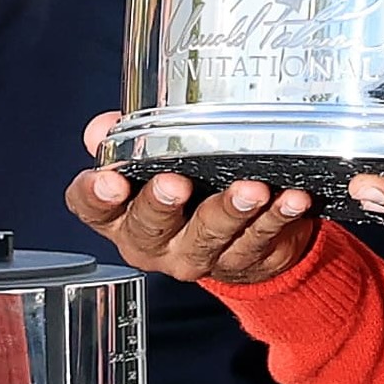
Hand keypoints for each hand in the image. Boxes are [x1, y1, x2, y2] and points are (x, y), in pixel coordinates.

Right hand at [72, 110, 335, 289]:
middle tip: (175, 184)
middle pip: (149, 227)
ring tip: (250, 190)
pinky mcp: (243, 259)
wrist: (235, 242)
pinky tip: (292, 199)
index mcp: (121, 217)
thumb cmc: (185, 192)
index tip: (109, 179)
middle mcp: (153, 243)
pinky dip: (278, 217)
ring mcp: (198, 256)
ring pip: (210, 236)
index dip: (94, 195)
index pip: (92, 209)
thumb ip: (126, 141)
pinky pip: (260, 240)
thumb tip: (104, 123)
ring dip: (231, 211)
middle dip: (162, 205)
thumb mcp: (150, 166)